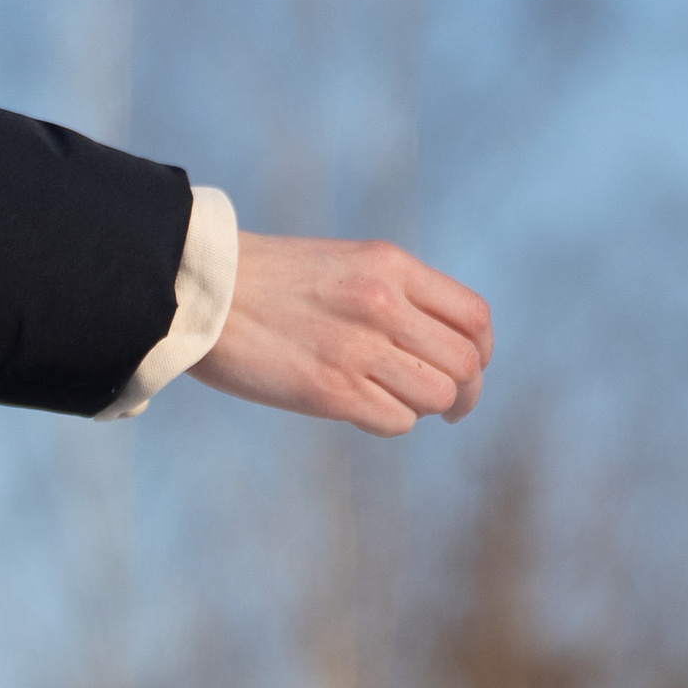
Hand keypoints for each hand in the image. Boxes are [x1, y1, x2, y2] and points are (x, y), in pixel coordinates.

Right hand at [192, 233, 490, 435]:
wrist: (205, 290)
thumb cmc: (269, 282)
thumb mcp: (346, 265)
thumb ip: (394, 294)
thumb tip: (435, 342)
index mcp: (391, 266)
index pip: (474, 316)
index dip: (482, 352)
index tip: (470, 368)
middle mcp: (383, 304)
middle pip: (465, 364)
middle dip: (467, 394)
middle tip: (452, 408)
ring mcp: (358, 349)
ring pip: (436, 396)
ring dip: (427, 410)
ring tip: (402, 405)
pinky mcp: (330, 391)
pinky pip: (395, 421)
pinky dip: (391, 422)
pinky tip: (365, 409)